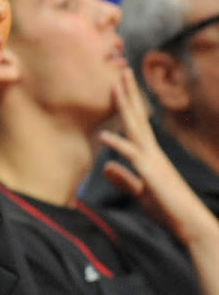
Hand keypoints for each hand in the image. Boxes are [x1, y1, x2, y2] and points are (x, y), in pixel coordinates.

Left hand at [97, 68, 208, 241]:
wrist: (190, 225)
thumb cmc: (168, 210)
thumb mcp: (140, 192)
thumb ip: (123, 179)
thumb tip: (105, 167)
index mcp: (149, 154)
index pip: (136, 124)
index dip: (127, 105)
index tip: (119, 85)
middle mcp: (152, 152)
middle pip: (137, 117)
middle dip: (128, 93)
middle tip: (121, 70)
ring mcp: (152, 160)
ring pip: (135, 127)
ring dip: (124, 106)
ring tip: (115, 85)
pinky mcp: (150, 173)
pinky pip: (131, 155)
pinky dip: (117, 144)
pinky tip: (103, 135)